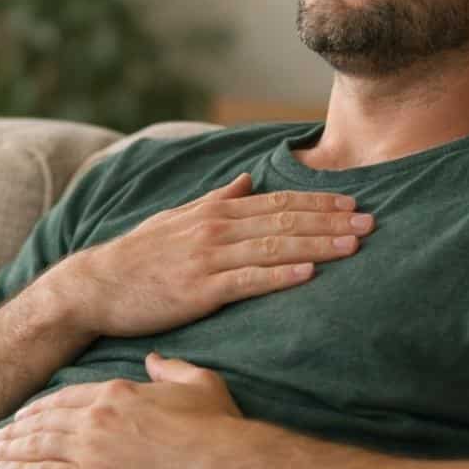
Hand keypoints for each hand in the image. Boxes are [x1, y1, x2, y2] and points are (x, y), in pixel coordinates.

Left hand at [0, 353, 245, 468]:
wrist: (222, 461)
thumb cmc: (216, 424)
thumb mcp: (197, 382)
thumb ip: (170, 368)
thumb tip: (153, 359)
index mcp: (118, 392)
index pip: (67, 396)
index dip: (41, 406)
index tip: (24, 414)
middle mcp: (97, 417)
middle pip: (44, 420)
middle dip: (15, 428)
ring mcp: (92, 449)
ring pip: (38, 446)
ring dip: (10, 449)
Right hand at [43, 172, 372, 337]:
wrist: (96, 286)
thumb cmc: (139, 254)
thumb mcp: (177, 217)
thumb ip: (216, 198)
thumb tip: (248, 179)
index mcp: (216, 211)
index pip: (278, 202)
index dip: (318, 202)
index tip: (353, 203)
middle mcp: (216, 229)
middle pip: (284, 221)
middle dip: (330, 221)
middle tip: (371, 223)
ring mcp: (208, 259)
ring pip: (274, 248)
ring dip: (317, 246)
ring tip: (353, 246)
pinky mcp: (200, 290)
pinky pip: (247, 281)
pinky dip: (280, 276)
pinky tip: (309, 274)